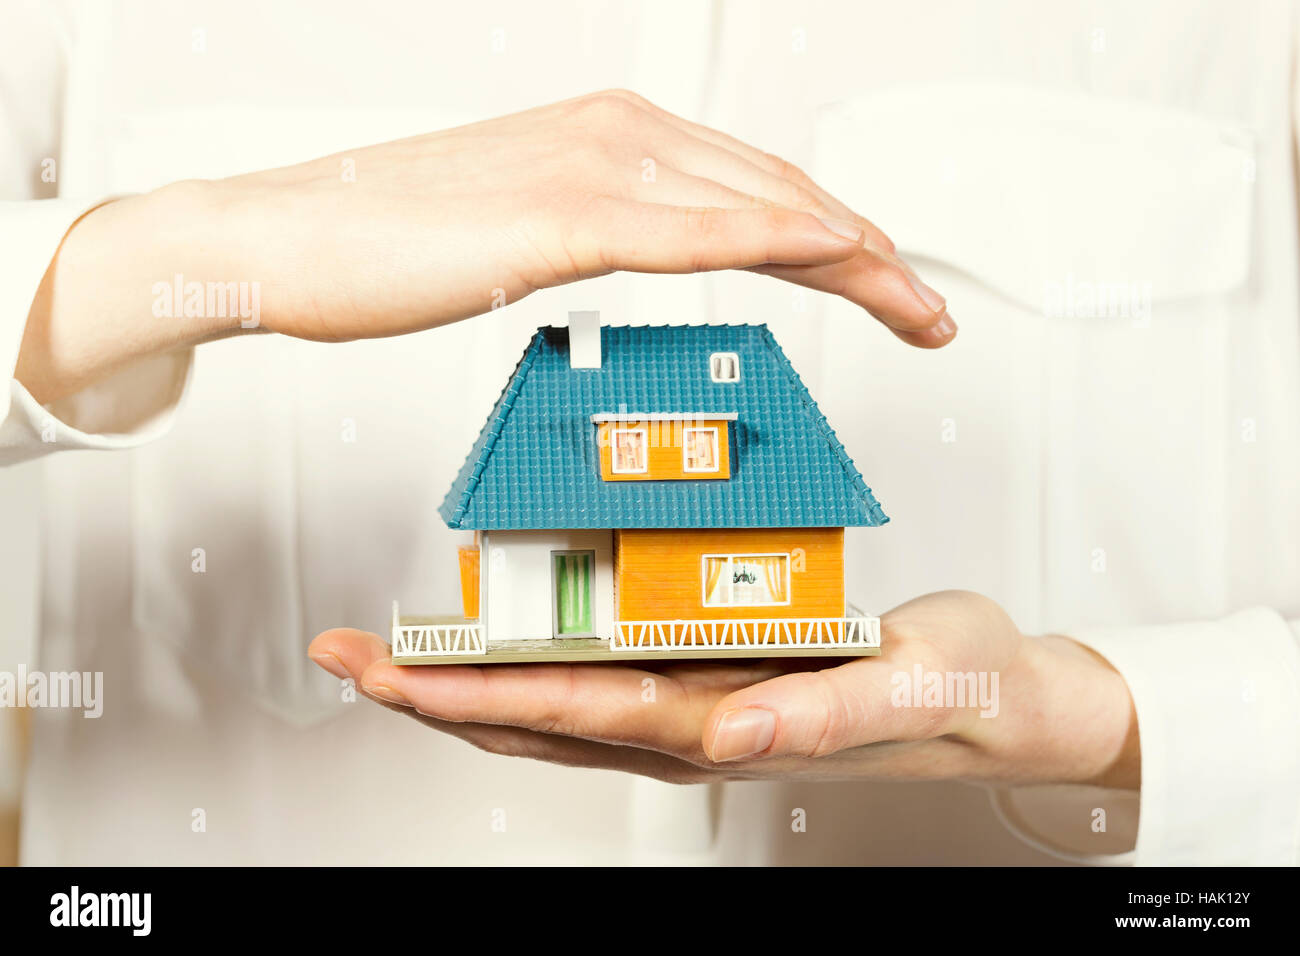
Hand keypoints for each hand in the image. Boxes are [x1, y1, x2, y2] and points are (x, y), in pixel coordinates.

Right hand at [20, 90, 955, 403]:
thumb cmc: (384, 242)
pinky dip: (776, 249)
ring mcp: (592, 167)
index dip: (834, 233)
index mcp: (608, 134)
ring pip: (757, 209)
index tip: (886, 280)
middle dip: (870, 254)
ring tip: (911, 305)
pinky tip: (834, 267)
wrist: (285, 238)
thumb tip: (633, 249)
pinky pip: (695, 233)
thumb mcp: (518, 230)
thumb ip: (590, 231)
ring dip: (851, 258)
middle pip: (776, 193)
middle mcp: (615, 134)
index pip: (751, 185)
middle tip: (928, 308)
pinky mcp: (562, 215)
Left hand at [308, 590, 1139, 788]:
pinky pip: (602, 681)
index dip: (474, 696)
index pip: (572, 713)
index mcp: (722, 724)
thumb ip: (826, 710)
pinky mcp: (713, 679)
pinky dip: (534, 667)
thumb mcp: (907, 690)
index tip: (395, 675)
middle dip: (434, 695)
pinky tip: (508, 642)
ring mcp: (696, 706)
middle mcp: (692, 723)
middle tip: (351, 658)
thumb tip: (739, 727)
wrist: (989, 700)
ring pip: (556, 708)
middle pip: (536, 719)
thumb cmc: (951, 692)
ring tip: (397, 656)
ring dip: (467, 685)